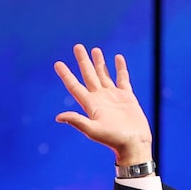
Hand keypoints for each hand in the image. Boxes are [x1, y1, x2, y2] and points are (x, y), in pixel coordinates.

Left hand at [54, 44, 152, 165]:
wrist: (133, 143)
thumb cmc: (112, 139)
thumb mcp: (92, 130)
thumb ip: (77, 121)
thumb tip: (58, 117)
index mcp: (89, 104)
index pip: (74, 86)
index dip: (65, 74)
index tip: (57, 63)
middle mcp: (99, 98)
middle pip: (88, 75)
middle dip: (82, 61)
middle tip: (77, 46)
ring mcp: (112, 96)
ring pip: (103, 74)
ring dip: (99, 62)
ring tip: (94, 49)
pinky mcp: (126, 97)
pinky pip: (122, 78)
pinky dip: (120, 68)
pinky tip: (117, 58)